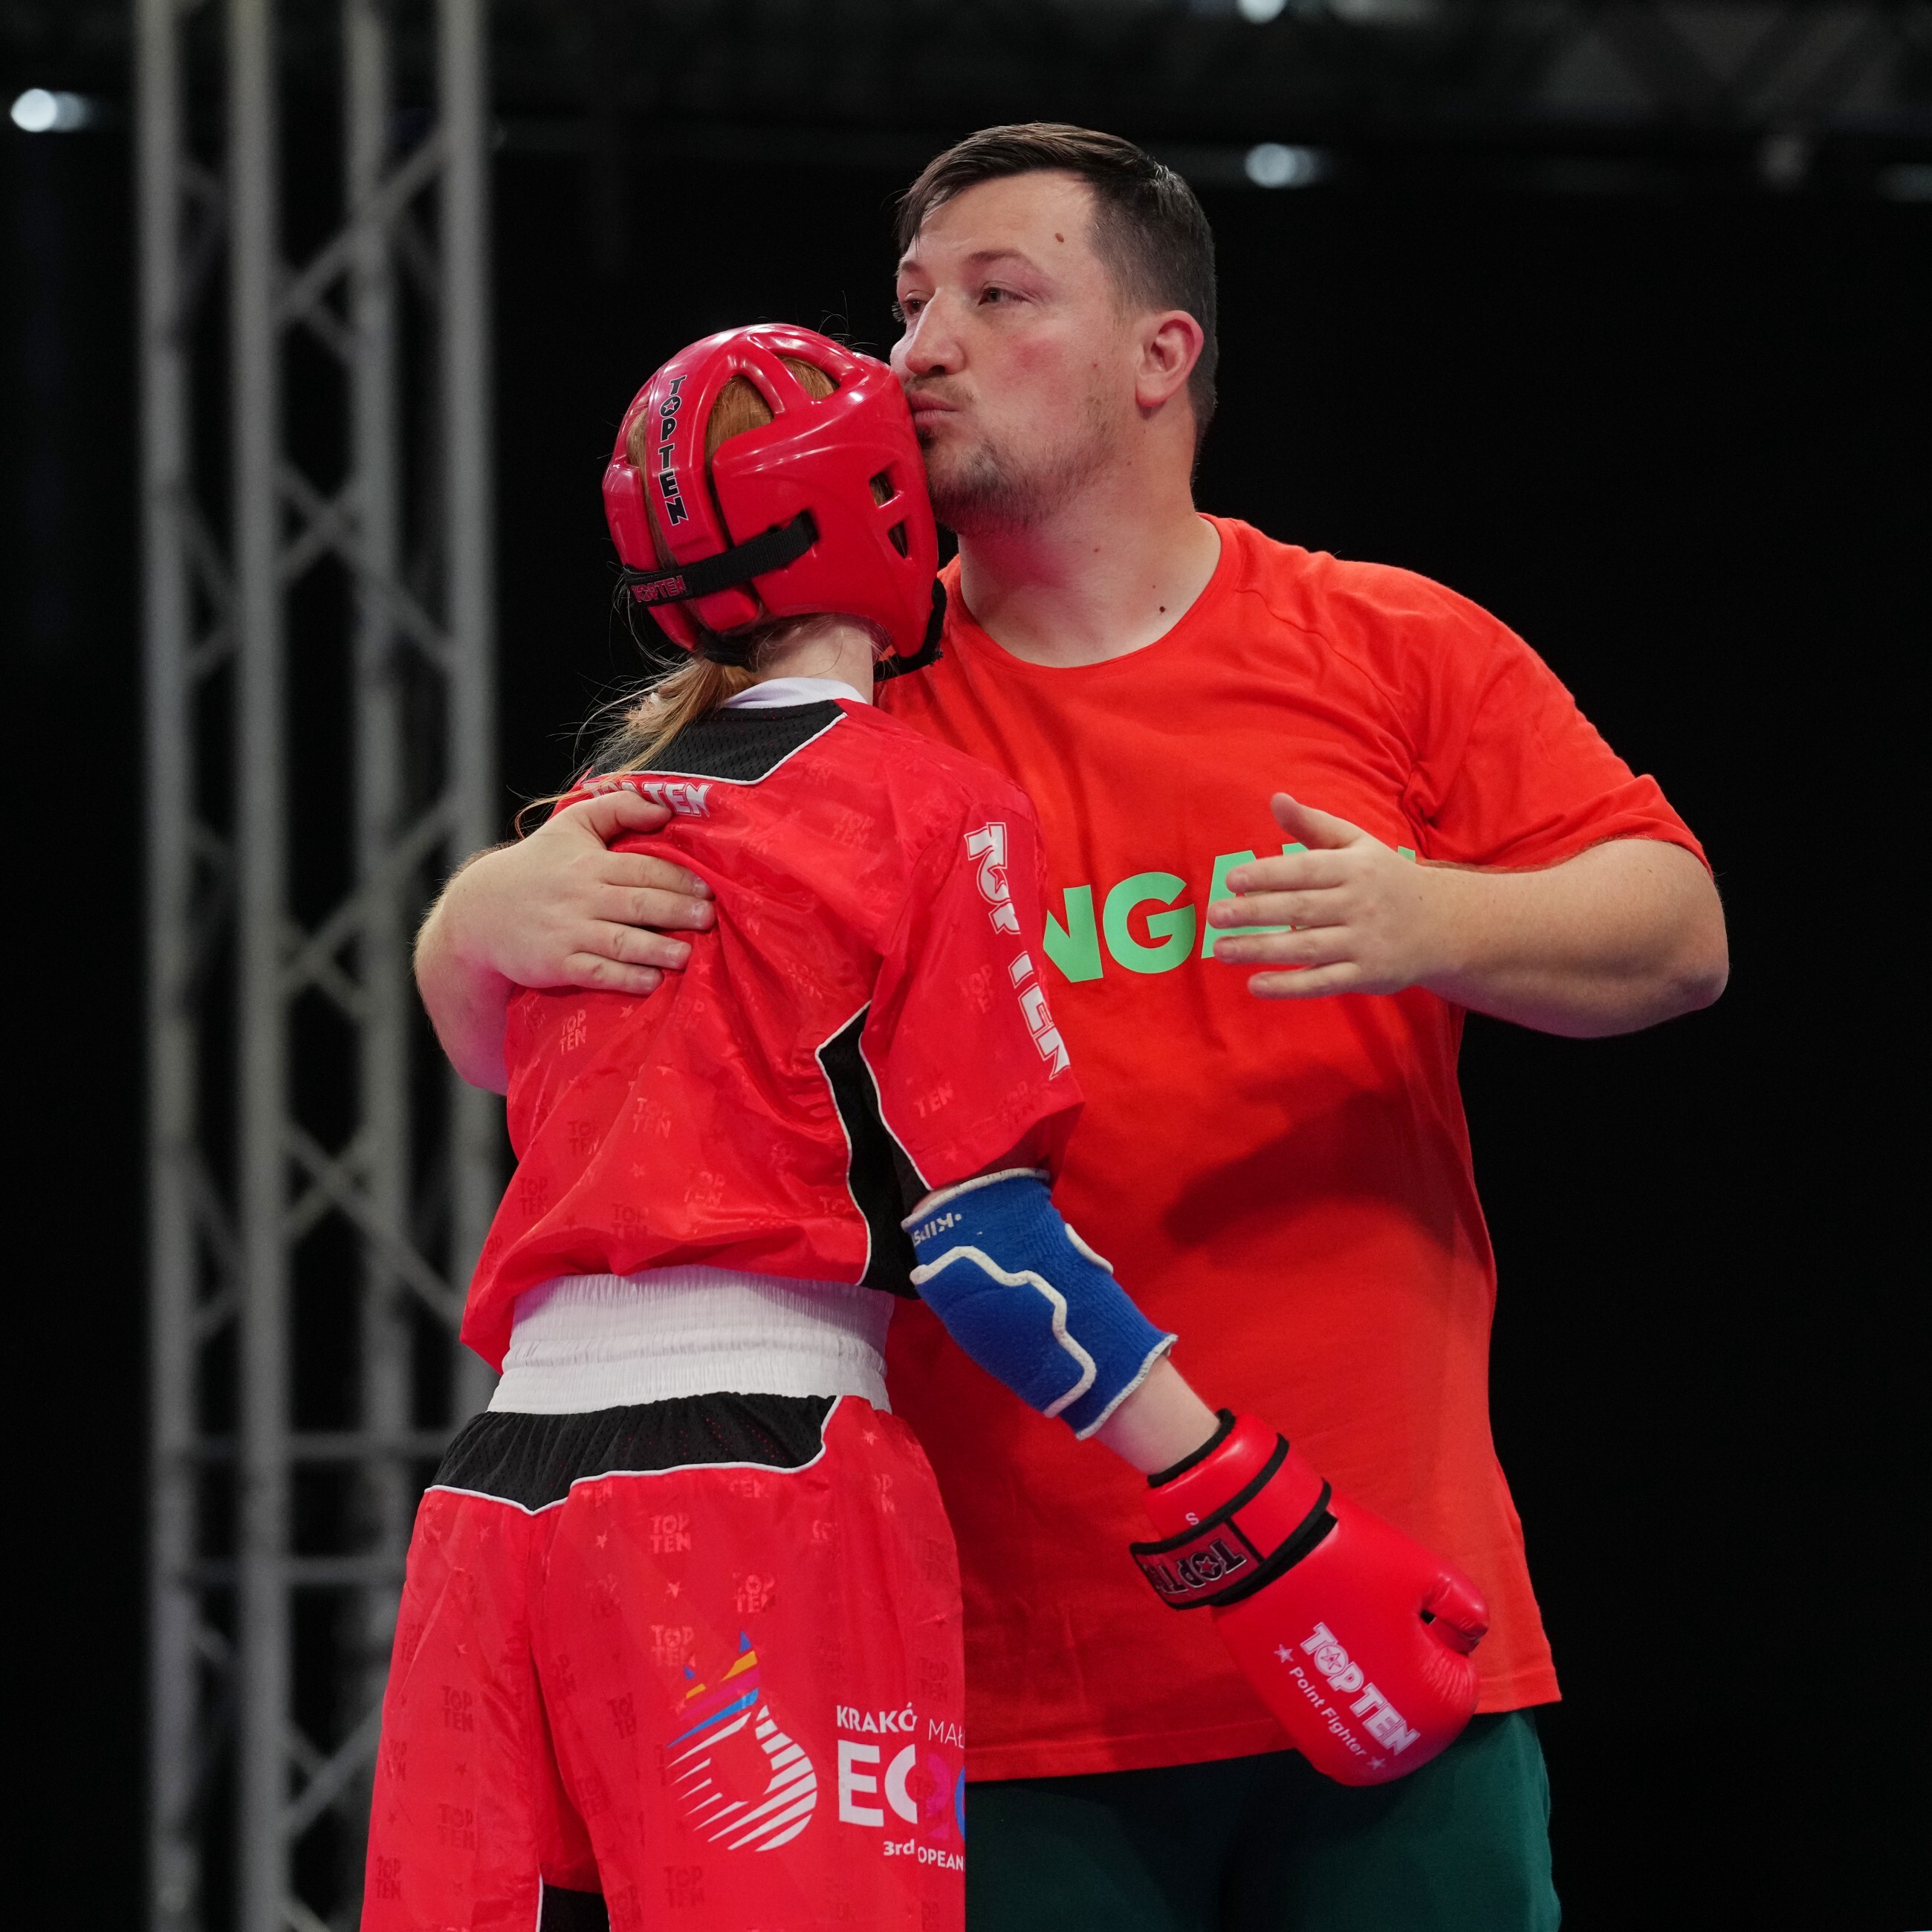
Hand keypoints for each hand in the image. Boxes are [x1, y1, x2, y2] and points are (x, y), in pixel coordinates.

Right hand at [438, 788, 715, 997]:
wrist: (482, 910)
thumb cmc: (538, 865)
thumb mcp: (571, 825)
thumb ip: (617, 808)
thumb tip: (664, 809)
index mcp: (589, 862)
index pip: (642, 869)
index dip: (678, 879)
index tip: (709, 889)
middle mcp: (580, 896)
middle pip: (638, 903)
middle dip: (677, 912)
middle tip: (709, 919)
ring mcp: (567, 931)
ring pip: (620, 941)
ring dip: (657, 949)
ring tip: (688, 955)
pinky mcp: (555, 963)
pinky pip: (596, 972)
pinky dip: (625, 978)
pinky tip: (652, 981)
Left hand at [1207, 793, 1448, 1000]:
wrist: (1442, 924)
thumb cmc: (1385, 879)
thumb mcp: (1356, 845)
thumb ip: (1313, 825)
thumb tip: (1276, 799)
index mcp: (1354, 868)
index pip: (1304, 870)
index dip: (1267, 874)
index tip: (1231, 880)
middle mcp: (1359, 903)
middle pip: (1299, 909)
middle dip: (1254, 912)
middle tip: (1214, 915)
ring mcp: (1363, 942)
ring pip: (1306, 947)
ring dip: (1261, 949)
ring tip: (1221, 950)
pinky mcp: (1366, 975)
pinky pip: (1323, 981)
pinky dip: (1289, 986)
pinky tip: (1255, 985)